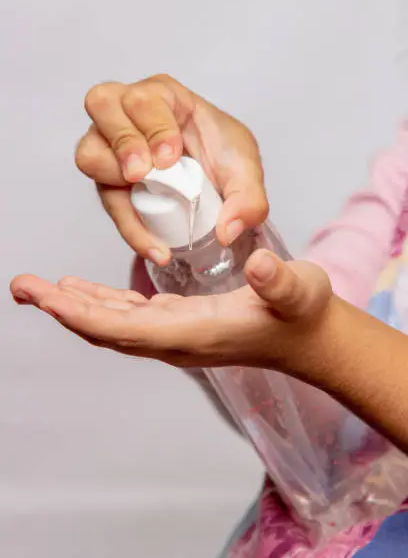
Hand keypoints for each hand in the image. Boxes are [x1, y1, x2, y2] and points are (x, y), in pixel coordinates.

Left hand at [10, 251, 332, 374]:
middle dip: (63, 310)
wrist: (311, 339)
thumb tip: (260, 263)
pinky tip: (83, 291)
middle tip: (22, 286)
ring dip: (74, 307)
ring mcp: (176, 334)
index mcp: (196, 333)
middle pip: (107, 330)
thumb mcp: (299, 291)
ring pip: (113, 325)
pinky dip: (100, 304)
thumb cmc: (303, 315)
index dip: (84, 315)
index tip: (46, 299)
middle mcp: (177, 340)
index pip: (126, 329)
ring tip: (40, 288)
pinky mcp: (181, 323)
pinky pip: (129, 318)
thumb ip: (279, 281)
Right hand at [76, 75, 268, 264]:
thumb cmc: (223, 157)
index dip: (153, 127)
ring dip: (111, 178)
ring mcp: (112, 146)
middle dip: (123, 142)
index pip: (144, 97)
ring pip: (88, 151)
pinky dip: (127, 224)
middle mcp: (129, 113)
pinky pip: (104, 200)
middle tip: (142, 174)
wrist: (216, 182)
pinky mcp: (108, 180)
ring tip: (144, 204)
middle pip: (102, 105)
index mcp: (164, 96)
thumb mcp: (246, 171)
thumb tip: (226, 231)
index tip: (170, 158)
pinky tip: (153, 245)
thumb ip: (248, 198)